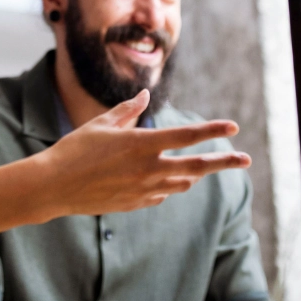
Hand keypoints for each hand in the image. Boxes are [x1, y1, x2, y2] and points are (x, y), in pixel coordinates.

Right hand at [42, 90, 249, 216]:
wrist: (54, 187)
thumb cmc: (74, 149)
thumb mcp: (101, 124)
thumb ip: (128, 111)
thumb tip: (144, 96)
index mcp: (142, 144)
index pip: (187, 136)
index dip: (212, 130)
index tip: (232, 126)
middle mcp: (148, 168)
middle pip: (197, 166)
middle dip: (224, 162)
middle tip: (245, 159)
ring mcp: (144, 190)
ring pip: (182, 182)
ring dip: (195, 174)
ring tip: (203, 168)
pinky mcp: (135, 204)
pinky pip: (161, 194)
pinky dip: (167, 186)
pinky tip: (162, 181)